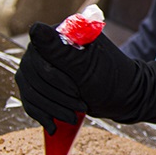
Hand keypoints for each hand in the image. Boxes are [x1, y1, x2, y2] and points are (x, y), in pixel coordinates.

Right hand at [15, 22, 155, 132]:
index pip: (38, 56)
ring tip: (71, 117)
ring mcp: (45, 65)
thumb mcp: (86, 67)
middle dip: (54, 96)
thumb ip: (58, 50)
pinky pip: (30, 100)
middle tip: (79, 105)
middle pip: (31, 74)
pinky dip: (41, 114)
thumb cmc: (112, 80)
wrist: (126, 97)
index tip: (76, 90)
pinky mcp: (46, 84)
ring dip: (49, 108)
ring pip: (29, 89)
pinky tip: (53, 126)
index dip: (53, 78)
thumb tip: (35, 28)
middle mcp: (48, 47)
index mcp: (60, 35)